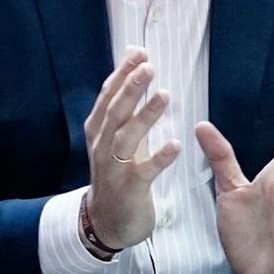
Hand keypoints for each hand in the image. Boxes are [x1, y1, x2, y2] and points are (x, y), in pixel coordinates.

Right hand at [76, 53, 180, 255]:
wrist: (107, 220)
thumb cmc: (116, 171)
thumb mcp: (115, 135)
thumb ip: (124, 99)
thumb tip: (132, 59)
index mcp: (98, 130)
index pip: (108, 96)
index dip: (122, 74)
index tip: (139, 53)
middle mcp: (102, 145)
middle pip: (115, 112)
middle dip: (130, 88)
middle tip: (148, 67)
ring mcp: (113, 167)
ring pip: (126, 137)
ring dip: (145, 116)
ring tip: (164, 96)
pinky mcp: (129, 188)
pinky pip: (144, 171)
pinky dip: (159, 157)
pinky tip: (175, 145)